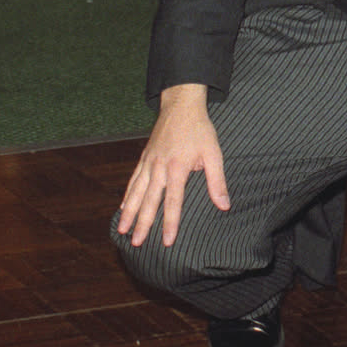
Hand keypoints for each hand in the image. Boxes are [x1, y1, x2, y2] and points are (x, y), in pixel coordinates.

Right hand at [115, 86, 228, 248]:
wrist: (181, 104)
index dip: (170, 222)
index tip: (166, 241)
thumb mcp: (213, 152)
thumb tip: (224, 206)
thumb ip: (217, 181)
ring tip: (122, 230)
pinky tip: (122, 208)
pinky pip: (133, 179)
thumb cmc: (199, 129)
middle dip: (143, 223)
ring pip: (137, 191)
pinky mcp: (144, 157)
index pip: (173, 201)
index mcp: (177, 167)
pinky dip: (127, 194)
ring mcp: (149, 162)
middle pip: (150, 200)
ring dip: (129, 212)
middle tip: (136, 243)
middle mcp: (159, 166)